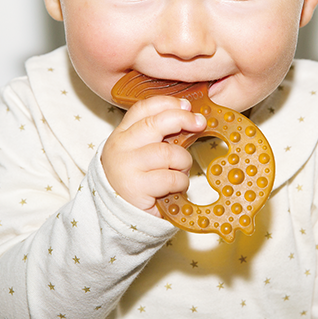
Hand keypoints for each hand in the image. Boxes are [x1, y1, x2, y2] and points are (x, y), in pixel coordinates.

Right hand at [102, 96, 205, 216]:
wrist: (118, 214)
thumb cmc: (137, 180)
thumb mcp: (141, 152)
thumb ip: (158, 135)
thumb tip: (189, 115)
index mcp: (122, 134)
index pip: (142, 109)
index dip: (167, 104)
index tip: (187, 105)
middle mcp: (121, 147)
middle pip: (155, 124)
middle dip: (182, 120)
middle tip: (199, 124)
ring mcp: (127, 167)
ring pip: (168, 152)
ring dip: (183, 162)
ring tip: (180, 171)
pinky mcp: (136, 188)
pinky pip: (171, 178)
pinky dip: (180, 182)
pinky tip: (176, 187)